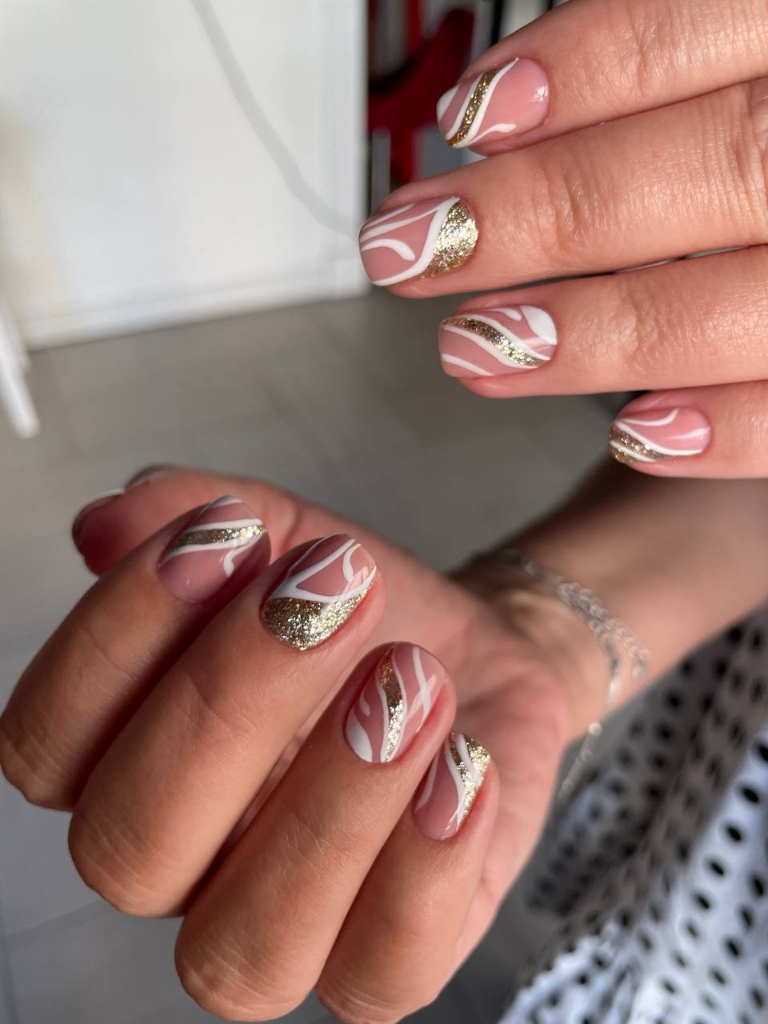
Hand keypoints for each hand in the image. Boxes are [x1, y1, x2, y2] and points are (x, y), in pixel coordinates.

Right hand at [0, 467, 589, 1022]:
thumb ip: (194, 515)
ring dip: (331, 804)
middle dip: (228, 706)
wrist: (476, 656)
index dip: (115, 641)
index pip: (45, 744)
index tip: (224, 536)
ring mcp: (278, 930)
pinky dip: (424, 868)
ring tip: (410, 677)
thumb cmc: (361, 612)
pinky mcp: (382, 962)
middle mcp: (182, 863)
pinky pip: (380, 979)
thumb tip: (109, 523)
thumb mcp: (282, 536)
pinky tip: (461, 763)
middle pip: (130, 849)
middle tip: (329, 594)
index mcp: (122, 761)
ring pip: (244, 949)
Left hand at [359, 0, 767, 478]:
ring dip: (603, 330)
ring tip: (474, 349)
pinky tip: (635, 436)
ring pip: (756, 295)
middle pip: (725, 164)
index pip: (715, 21)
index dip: (596, 65)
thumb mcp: (759, 69)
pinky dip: (731, 428)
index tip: (474, 118)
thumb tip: (510, 120)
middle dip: (547, 214)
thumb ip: (685, 66)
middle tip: (411, 250)